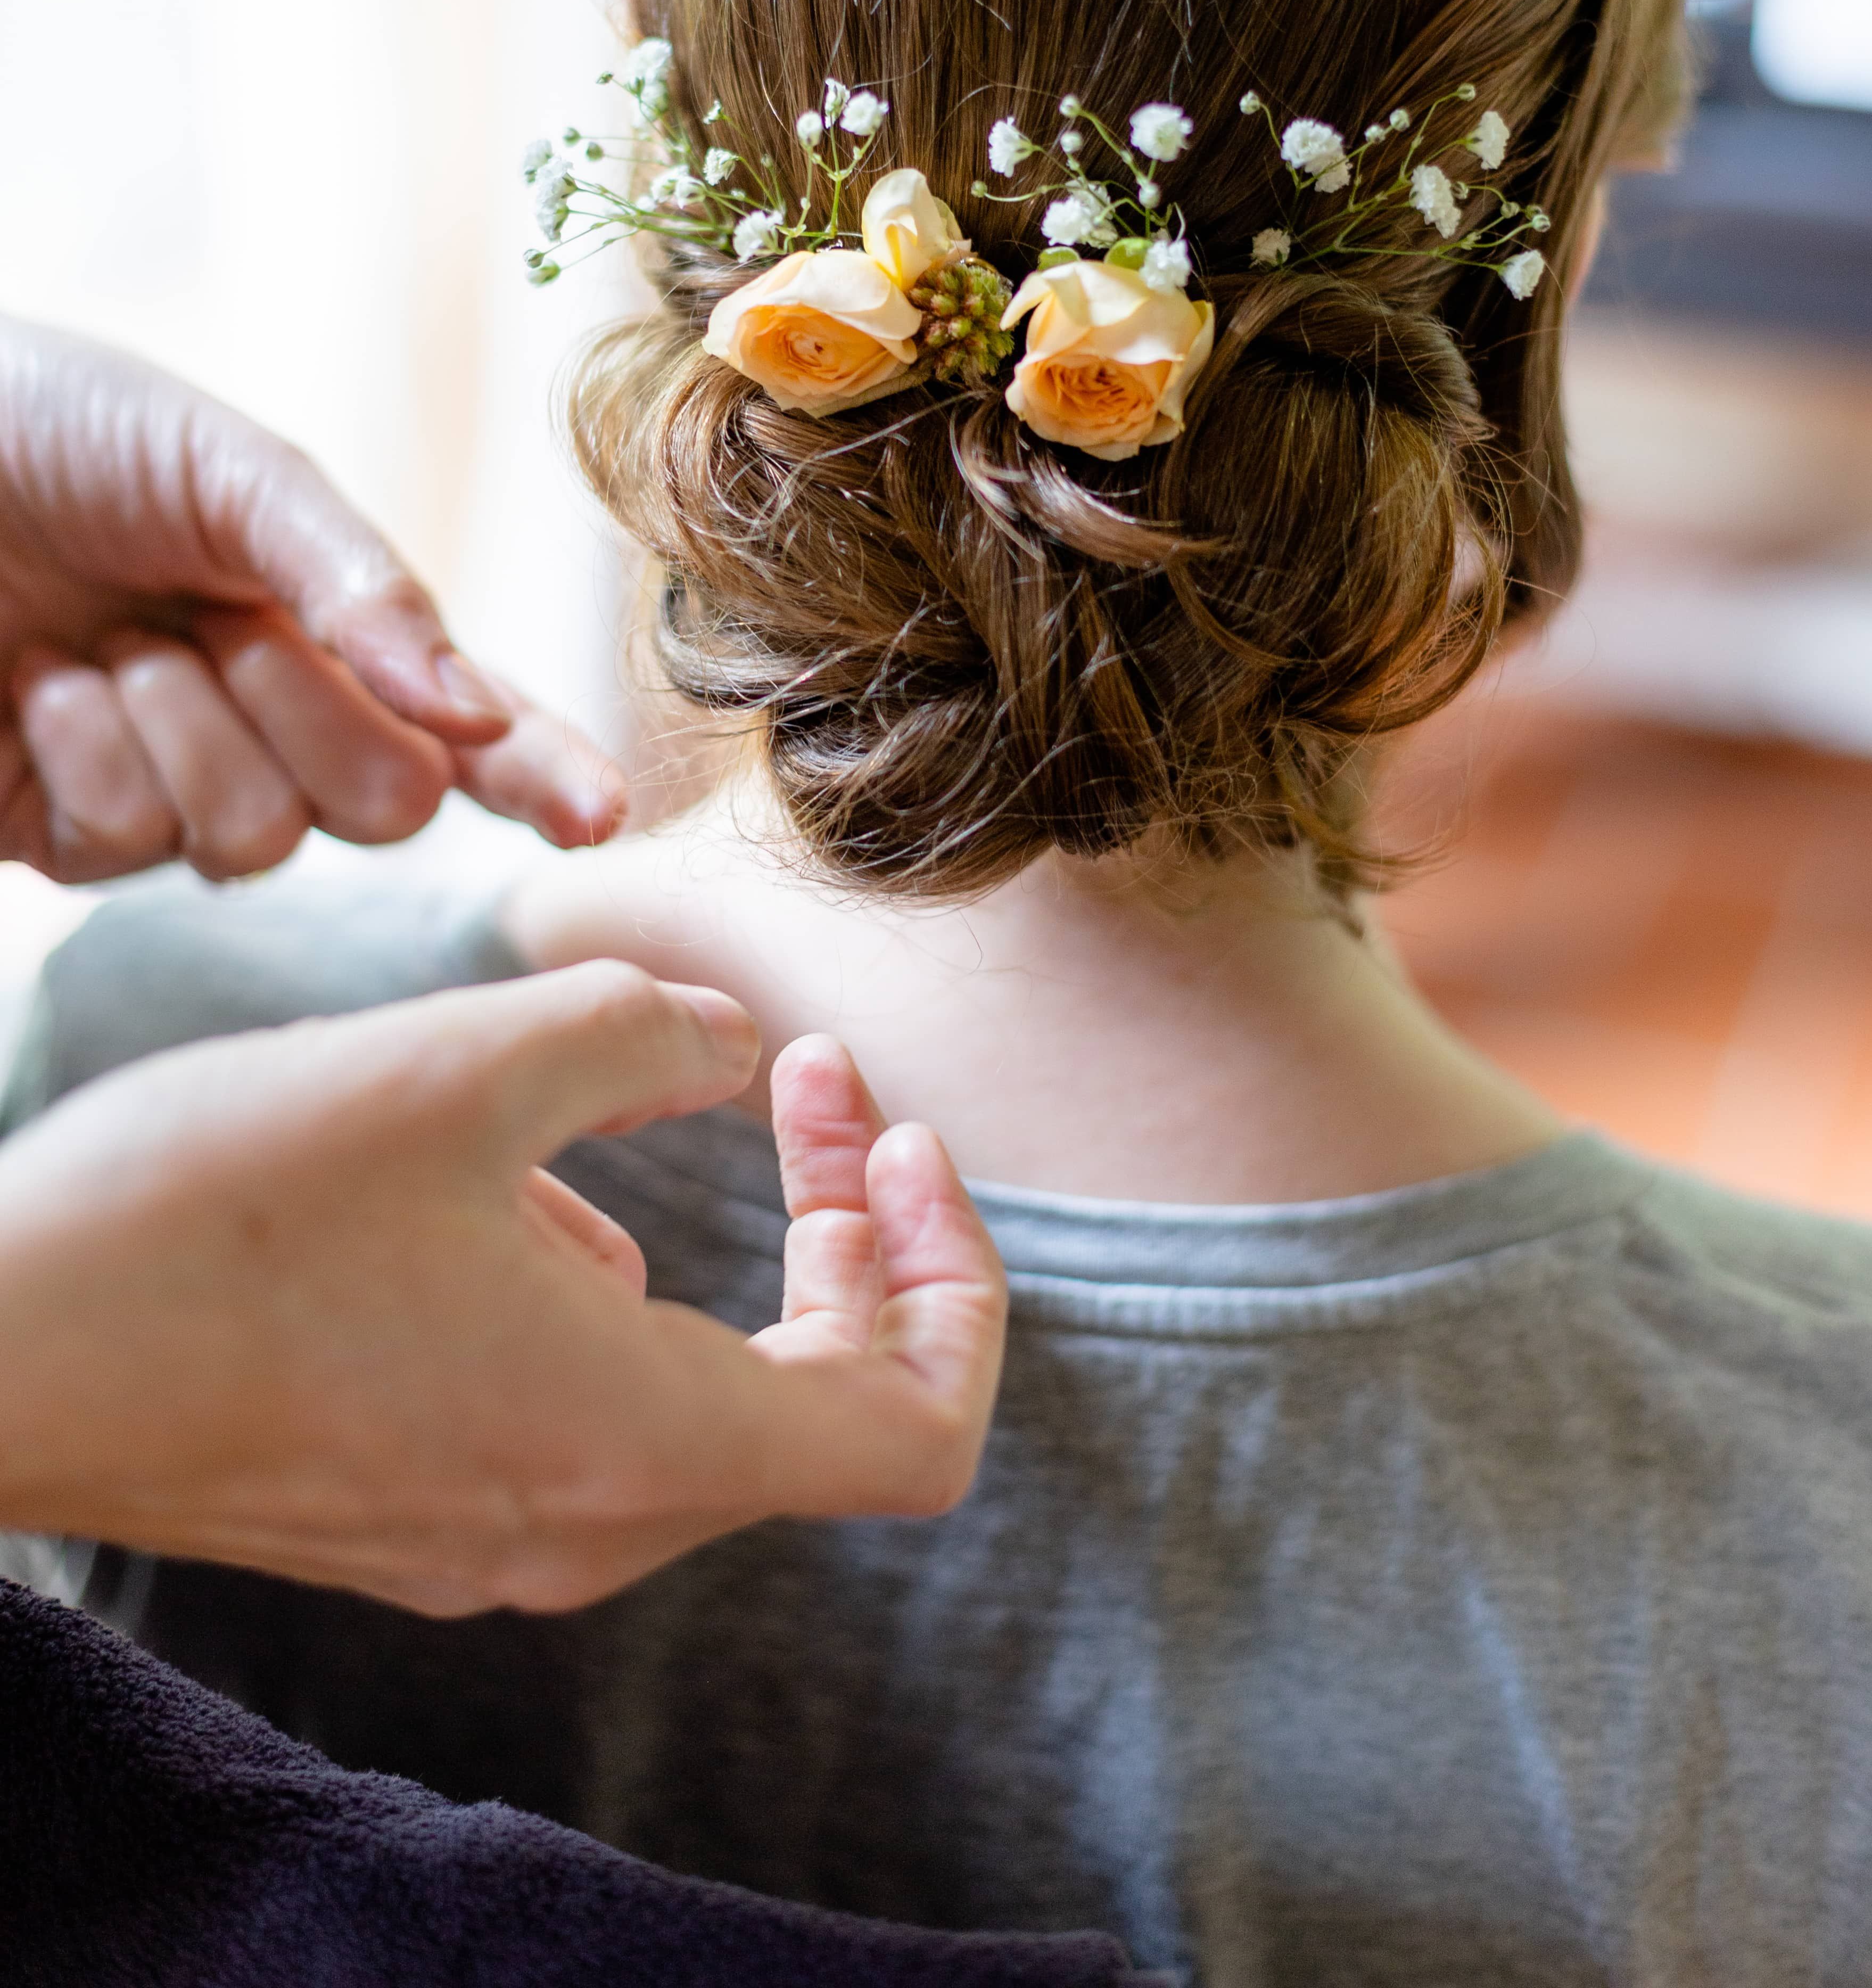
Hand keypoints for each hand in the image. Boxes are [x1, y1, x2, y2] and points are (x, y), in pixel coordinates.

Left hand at [0, 319, 622, 876]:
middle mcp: (262, 723)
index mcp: (324, 628)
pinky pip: (128, 847)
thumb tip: (472, 715)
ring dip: (181, 724)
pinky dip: (87, 750)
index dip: (539, 771)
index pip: (464, 724)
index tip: (600, 818)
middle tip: (224, 635)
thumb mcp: (229, 469)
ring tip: (106, 641)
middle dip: (316, 720)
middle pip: (383, 804)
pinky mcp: (60, 837)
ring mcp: (165, 788)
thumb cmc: (52, 427)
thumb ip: (361, 585)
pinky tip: (35, 689)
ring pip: (255, 842)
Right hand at [0, 963, 1005, 1611]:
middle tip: (810, 1078)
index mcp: (631, 1446)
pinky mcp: (408, 1515)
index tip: (897, 1138)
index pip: (915, 1436)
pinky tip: (501, 1176)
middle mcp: (580, 1531)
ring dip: (717, 1246)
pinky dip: (597, 1286)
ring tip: (635, 1100)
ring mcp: (488, 1540)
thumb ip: (642, 1035)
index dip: (954, 1284)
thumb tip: (736, 1048)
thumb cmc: (213, 1220)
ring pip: (691, 1399)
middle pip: (816, 1408)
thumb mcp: (459, 1067)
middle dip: (843, 1230)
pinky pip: (575, 1410)